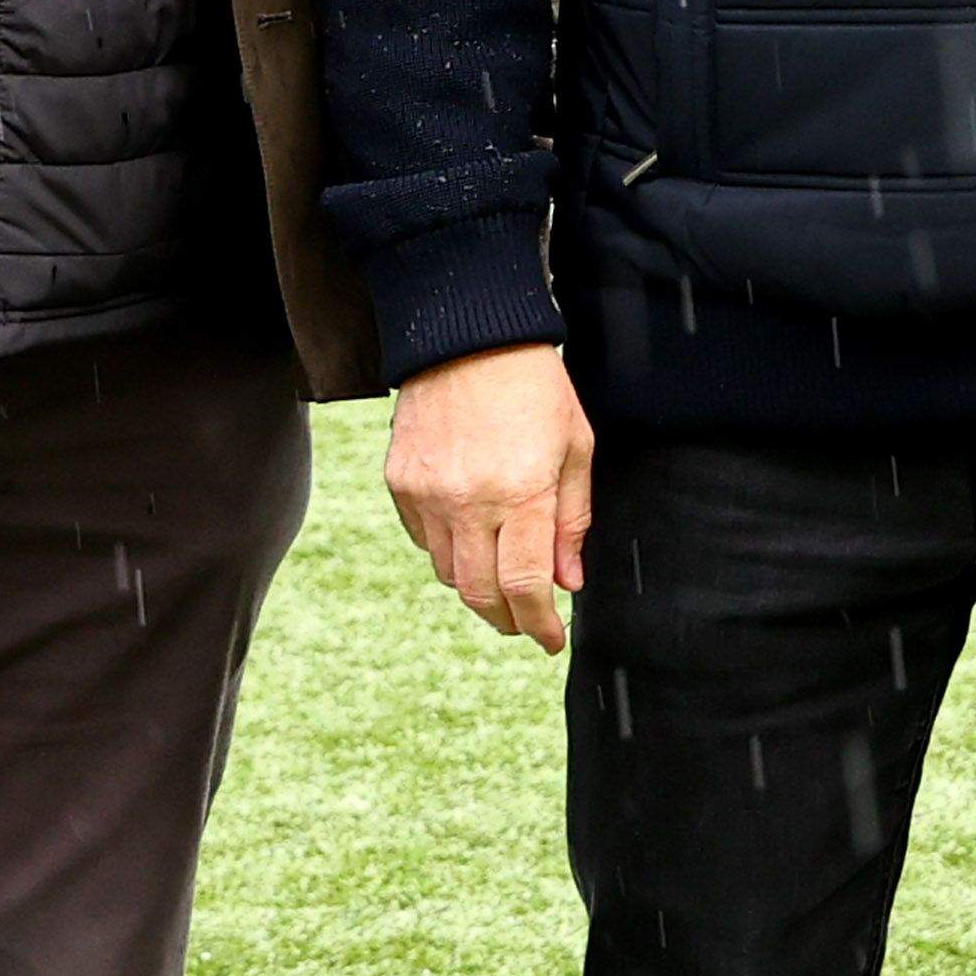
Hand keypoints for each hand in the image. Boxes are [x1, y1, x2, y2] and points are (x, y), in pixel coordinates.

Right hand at [384, 343, 594, 652]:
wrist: (466, 335)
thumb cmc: (534, 387)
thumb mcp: (574, 448)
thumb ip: (572, 521)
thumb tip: (568, 583)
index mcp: (521, 492)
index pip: (527, 586)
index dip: (540, 625)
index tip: (552, 641)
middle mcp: (469, 501)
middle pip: (481, 594)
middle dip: (507, 619)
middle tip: (526, 623)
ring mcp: (428, 493)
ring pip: (450, 573)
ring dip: (478, 588)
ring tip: (502, 577)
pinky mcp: (401, 482)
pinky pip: (424, 541)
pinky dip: (449, 552)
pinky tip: (471, 536)